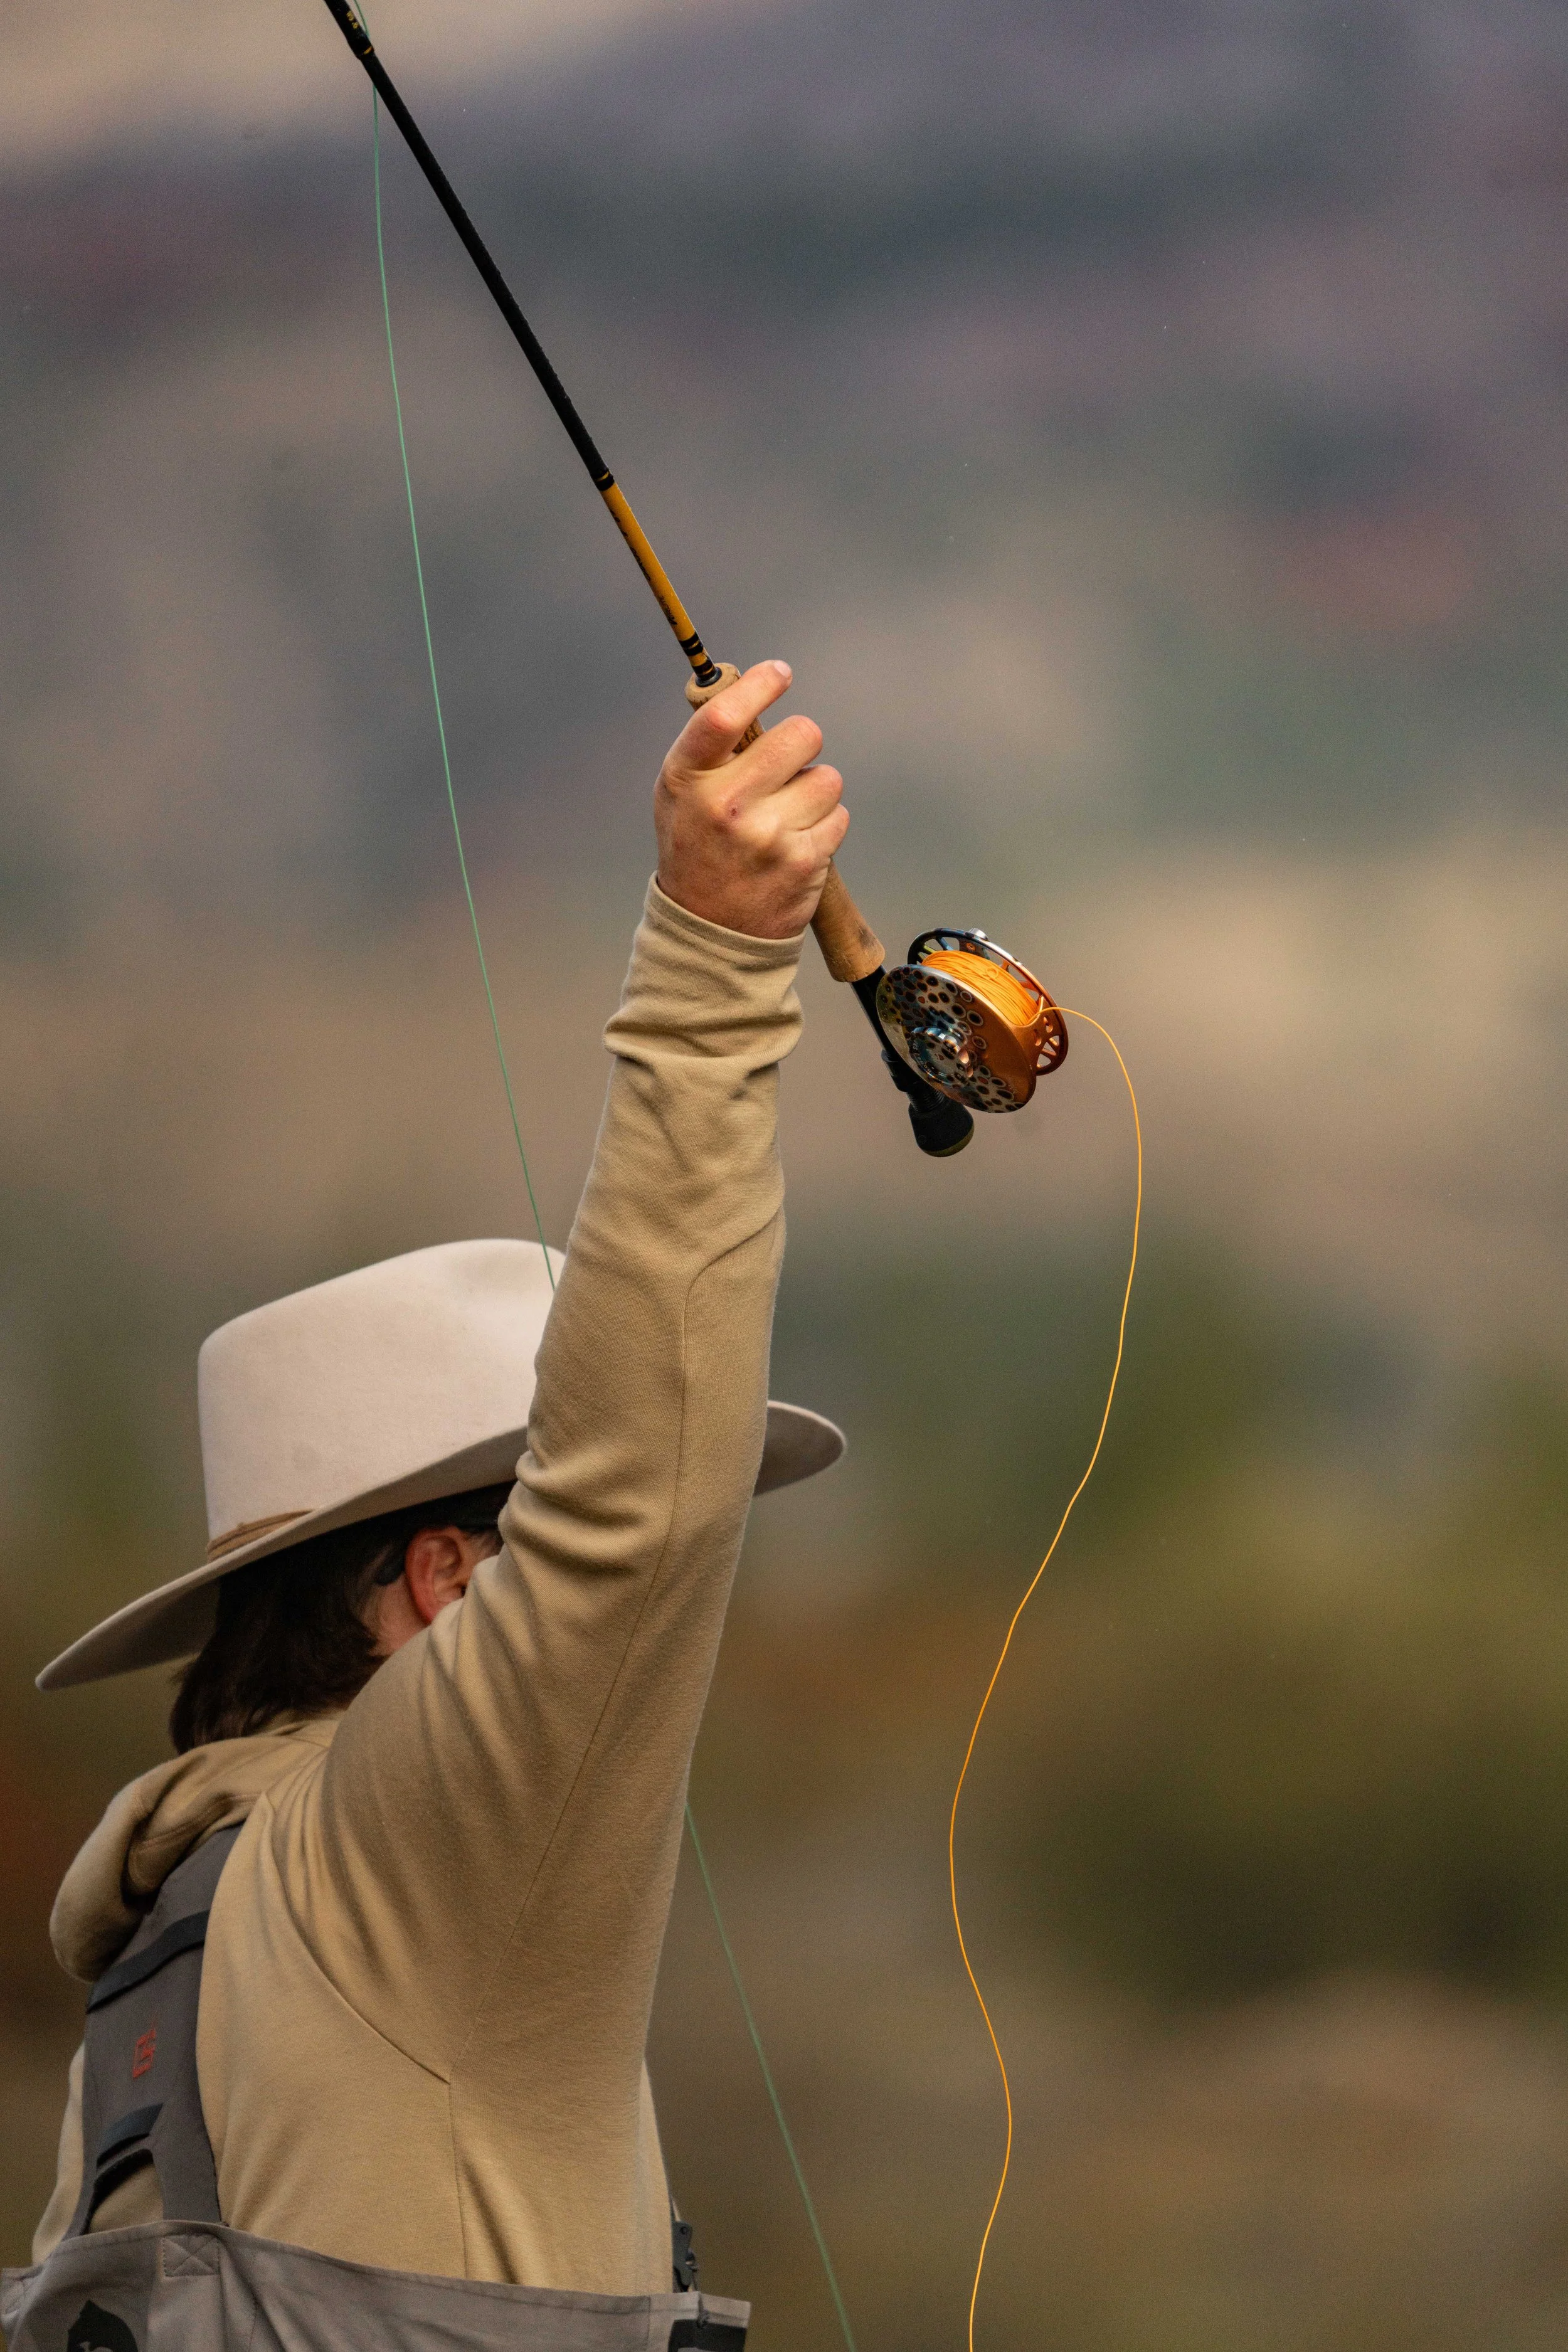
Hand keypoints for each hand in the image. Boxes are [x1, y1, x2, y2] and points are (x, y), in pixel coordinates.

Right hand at [654, 660, 847, 939]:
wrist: (711, 930)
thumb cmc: (699, 847)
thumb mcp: (684, 793)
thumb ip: (713, 745)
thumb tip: (751, 685)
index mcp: (688, 778)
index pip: (727, 714)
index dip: (760, 685)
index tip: (780, 675)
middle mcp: (725, 805)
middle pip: (800, 734)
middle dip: (803, 742)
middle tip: (789, 762)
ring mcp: (766, 835)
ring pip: (828, 777)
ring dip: (816, 790)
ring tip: (787, 814)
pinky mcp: (804, 861)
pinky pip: (840, 816)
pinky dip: (826, 825)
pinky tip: (797, 842)